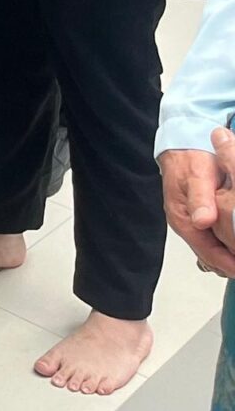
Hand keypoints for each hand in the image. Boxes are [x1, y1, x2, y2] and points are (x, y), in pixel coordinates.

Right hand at [163, 136, 234, 275]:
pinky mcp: (197, 217)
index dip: (231, 265)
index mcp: (183, 220)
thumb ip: (200, 199)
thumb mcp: (198, 176)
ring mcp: (191, 222)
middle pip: (211, 257)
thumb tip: (201, 221)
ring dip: (229, 257)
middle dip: (231, 264)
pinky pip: (213, 241)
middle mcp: (185, 225)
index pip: (210, 254)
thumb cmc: (190, 158)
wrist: (182, 145)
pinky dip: (226, 247)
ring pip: (212, 251)